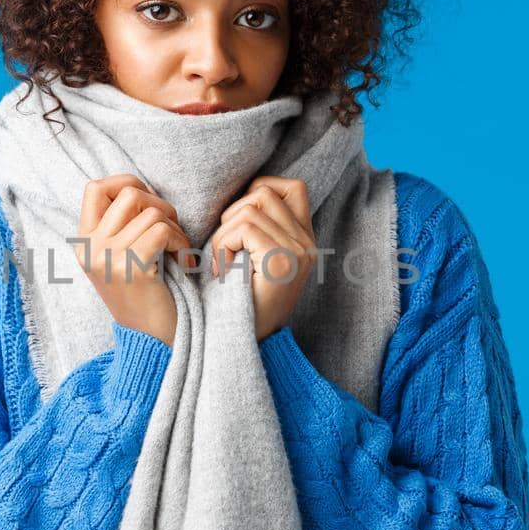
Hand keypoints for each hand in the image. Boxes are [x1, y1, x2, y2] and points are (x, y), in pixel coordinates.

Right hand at [75, 174, 189, 346]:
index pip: (95, 188)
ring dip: (175, 228)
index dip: (126, 183)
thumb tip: (140, 188)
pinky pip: (163, 231)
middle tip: (172, 230)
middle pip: (129, 194)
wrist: (151, 343)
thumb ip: (120, 226)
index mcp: (83, 244)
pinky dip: (181, 242)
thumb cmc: (146, 296)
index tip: (149, 202)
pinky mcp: (131, 269)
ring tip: (178, 251)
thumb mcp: (120, 258)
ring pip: (152, 212)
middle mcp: (90, 249)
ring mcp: (107, 259)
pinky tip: (184, 262)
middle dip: (160, 205)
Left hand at [207, 175, 317, 341]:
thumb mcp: (253, 257)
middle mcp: (308, 243)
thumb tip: (240, 192)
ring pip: (250, 209)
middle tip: (223, 249)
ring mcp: (298, 251)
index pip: (294, 187)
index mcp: (304, 240)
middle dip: (233, 214)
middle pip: (265, 193)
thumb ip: (257, 227)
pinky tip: (220, 271)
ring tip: (221, 263)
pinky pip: (242, 228)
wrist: (239, 343)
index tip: (238, 220)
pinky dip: (221, 245)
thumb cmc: (237, 300)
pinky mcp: (281, 261)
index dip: (260, 189)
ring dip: (223, 234)